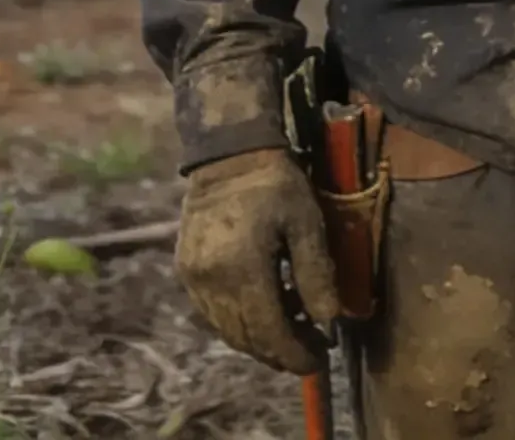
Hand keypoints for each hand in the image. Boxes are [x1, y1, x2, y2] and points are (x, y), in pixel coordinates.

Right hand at [176, 146, 338, 373]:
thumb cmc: (275, 184)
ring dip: (260, 339)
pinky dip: (239, 321)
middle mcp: (212, 282)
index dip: (295, 354)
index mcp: (243, 269)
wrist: (229, 153)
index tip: (319, 360)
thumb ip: (315, 273)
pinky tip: (264, 307)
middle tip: (311, 348)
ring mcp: (194, 279)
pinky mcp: (186, 272)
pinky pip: (213, 313)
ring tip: (292, 328)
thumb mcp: (306, 221)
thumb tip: (328, 320)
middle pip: (247, 338)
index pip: (270, 333)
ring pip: (228, 331)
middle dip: (280, 352)